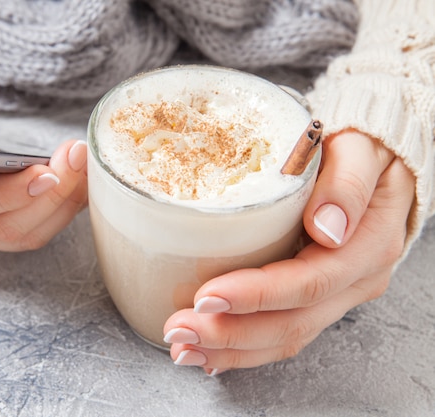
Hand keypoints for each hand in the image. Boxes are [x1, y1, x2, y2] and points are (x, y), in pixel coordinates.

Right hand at [0, 62, 87, 250]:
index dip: (3, 195)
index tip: (46, 173)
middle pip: (0, 226)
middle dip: (48, 196)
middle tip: (78, 157)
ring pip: (20, 233)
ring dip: (61, 204)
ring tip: (84, 164)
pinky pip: (27, 227)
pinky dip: (57, 208)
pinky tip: (77, 182)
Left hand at [163, 130, 415, 373]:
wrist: (377, 166)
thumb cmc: (362, 152)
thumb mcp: (361, 150)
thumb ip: (347, 183)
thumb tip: (327, 229)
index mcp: (368, 245)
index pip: (309, 281)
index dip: (257, 295)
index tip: (207, 295)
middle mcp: (355, 280)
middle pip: (292, 322)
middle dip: (230, 332)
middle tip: (179, 330)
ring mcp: (337, 295)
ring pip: (284, 337)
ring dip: (230, 348)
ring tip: (182, 348)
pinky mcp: (317, 299)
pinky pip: (282, 333)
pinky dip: (244, 347)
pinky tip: (209, 353)